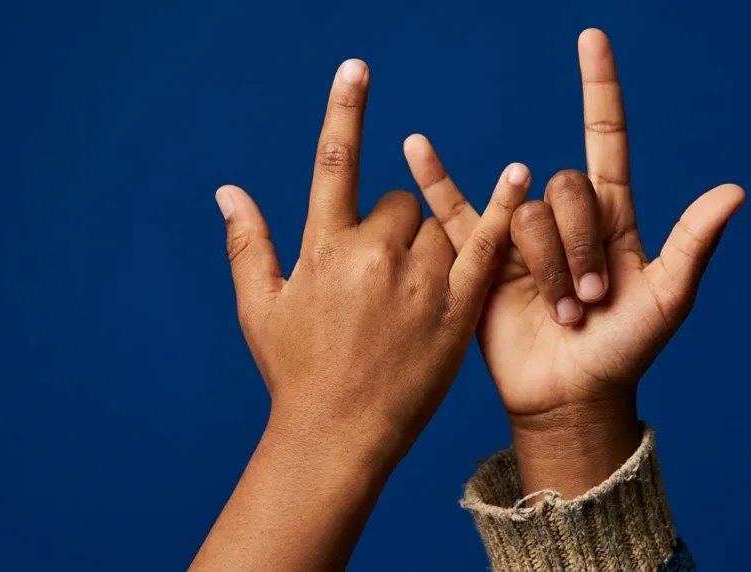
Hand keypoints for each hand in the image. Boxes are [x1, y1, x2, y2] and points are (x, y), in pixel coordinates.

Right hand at [193, 59, 528, 570]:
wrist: (337, 435)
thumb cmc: (293, 372)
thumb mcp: (260, 307)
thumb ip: (247, 242)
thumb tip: (226, 189)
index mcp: (323, 248)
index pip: (335, 163)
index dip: (345, 110)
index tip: (358, 68)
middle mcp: (374, 256)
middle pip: (401, 204)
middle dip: (395, 225)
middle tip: (384, 278)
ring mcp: (419, 282)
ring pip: (439, 226)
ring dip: (430, 244)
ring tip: (412, 295)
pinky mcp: (456, 309)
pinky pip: (487, 246)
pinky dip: (505, 210)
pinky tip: (524, 175)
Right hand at [403, 30, 744, 497]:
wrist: (573, 398)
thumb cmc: (626, 352)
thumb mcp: (668, 300)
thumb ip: (694, 244)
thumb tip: (736, 190)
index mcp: (613, 218)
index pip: (604, 138)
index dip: (598, 88)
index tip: (591, 38)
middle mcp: (566, 219)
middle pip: (564, 189)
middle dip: (580, 246)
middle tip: (589, 302)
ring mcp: (523, 237)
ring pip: (524, 214)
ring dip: (548, 267)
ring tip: (560, 315)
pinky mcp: (484, 259)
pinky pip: (457, 212)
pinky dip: (436, 179)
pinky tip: (415, 146)